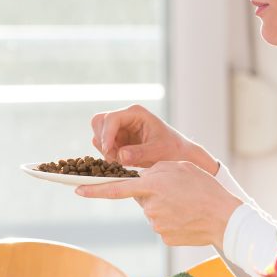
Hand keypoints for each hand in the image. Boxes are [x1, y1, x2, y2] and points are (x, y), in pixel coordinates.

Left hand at [75, 161, 241, 247]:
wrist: (224, 218)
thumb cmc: (204, 188)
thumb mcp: (179, 167)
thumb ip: (155, 170)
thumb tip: (141, 180)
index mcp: (153, 185)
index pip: (116, 187)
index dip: (94, 189)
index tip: (76, 188)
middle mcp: (150, 206)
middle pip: (142, 198)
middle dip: (153, 194)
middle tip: (177, 192)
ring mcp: (156, 224)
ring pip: (152, 212)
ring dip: (164, 207)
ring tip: (186, 205)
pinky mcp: (164, 237)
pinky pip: (163, 225)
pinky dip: (172, 220)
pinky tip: (187, 218)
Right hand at [90, 104, 217, 173]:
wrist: (178, 155)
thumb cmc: (172, 149)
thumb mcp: (158, 151)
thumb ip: (139, 153)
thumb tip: (120, 155)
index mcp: (136, 113)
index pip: (112, 118)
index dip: (107, 134)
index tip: (108, 151)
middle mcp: (125, 117)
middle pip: (99, 122)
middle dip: (103, 141)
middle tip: (114, 158)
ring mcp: (120, 128)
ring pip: (99, 134)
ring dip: (105, 149)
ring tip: (122, 161)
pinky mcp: (118, 139)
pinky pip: (103, 145)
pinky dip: (108, 155)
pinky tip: (122, 162)